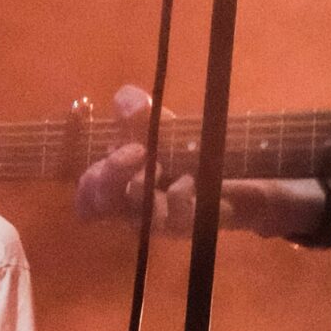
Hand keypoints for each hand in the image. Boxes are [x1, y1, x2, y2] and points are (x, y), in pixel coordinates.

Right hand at [73, 85, 330, 240]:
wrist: (243, 173)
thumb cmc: (190, 150)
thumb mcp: (162, 124)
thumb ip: (137, 109)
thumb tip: (129, 104)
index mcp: (122, 185)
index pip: (87, 197)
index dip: (91, 181)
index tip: (123, 149)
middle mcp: (134, 209)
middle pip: (100, 204)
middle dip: (112, 174)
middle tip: (139, 152)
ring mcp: (160, 221)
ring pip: (137, 212)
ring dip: (144, 183)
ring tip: (164, 164)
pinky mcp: (189, 226)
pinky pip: (174, 216)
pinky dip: (180, 193)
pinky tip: (192, 181)